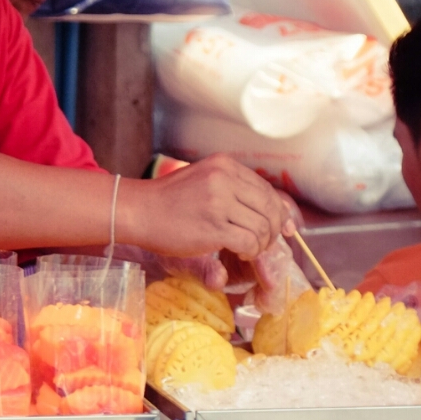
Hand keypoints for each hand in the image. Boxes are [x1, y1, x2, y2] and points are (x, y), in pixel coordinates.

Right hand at [120, 155, 290, 259]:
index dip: (280, 212)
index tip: (283, 228)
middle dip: (274, 230)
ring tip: (248, 250)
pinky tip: (240, 254)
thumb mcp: (204, 181)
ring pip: (263, 227)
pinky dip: (251, 252)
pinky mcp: (213, 226)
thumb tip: (271, 210)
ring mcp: (219, 202)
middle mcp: (225, 179)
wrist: (137, 211)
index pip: (267, 189)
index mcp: (225, 165)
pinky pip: (249, 242)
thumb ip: (234, 189)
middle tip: (264, 243)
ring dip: (261, 244)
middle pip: (270, 208)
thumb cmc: (168, 201)